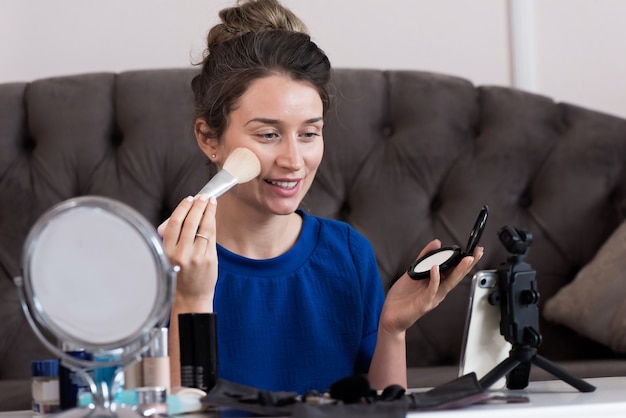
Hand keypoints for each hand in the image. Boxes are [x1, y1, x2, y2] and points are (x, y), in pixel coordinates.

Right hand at [160, 194, 217, 311]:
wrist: (191, 298)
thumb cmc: (179, 276)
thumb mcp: (169, 257)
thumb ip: (174, 239)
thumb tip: (184, 215)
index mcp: (167, 252)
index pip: (174, 223)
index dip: (182, 208)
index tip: (188, 199)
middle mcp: (181, 253)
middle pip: (190, 222)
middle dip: (197, 206)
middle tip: (202, 196)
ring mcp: (196, 256)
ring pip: (204, 227)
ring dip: (208, 211)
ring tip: (210, 201)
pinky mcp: (209, 259)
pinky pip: (212, 236)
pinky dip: (212, 223)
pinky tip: (213, 215)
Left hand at [380, 239, 483, 333]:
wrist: (391, 316)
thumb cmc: (402, 297)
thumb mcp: (414, 272)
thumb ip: (424, 257)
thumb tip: (436, 243)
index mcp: (437, 284)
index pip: (455, 270)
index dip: (465, 260)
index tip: (474, 249)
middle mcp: (438, 291)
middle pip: (457, 276)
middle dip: (468, 264)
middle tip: (477, 252)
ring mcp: (432, 298)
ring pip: (449, 283)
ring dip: (458, 271)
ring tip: (467, 259)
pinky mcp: (423, 303)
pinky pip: (431, 290)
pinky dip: (435, 279)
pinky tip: (436, 269)